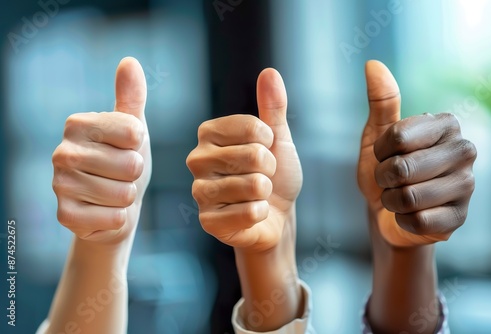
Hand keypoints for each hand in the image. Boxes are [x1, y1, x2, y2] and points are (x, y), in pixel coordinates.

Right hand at [52, 57, 151, 244]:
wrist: (115, 206)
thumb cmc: (124, 163)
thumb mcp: (133, 129)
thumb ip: (131, 98)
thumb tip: (129, 61)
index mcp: (77, 124)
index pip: (134, 132)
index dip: (139, 145)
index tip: (125, 149)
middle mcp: (62, 152)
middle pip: (131, 165)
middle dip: (134, 175)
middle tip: (119, 176)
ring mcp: (60, 185)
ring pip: (124, 193)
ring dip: (126, 197)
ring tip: (111, 193)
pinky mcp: (66, 216)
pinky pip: (115, 217)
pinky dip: (118, 218)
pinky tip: (103, 212)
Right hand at [187, 68, 301, 252]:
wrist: (277, 215)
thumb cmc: (275, 174)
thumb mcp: (277, 138)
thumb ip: (272, 107)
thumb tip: (269, 72)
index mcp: (209, 134)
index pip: (252, 127)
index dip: (269, 141)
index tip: (265, 150)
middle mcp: (197, 159)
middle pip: (254, 155)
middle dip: (270, 169)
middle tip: (262, 176)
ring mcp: (200, 191)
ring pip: (254, 185)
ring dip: (266, 192)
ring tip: (256, 194)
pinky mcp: (207, 221)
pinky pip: (250, 212)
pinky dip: (260, 214)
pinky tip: (251, 214)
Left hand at [357, 60, 476, 246]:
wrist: (387, 210)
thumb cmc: (384, 167)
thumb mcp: (378, 134)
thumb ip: (381, 101)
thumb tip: (372, 64)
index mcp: (445, 124)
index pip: (397, 137)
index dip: (380, 151)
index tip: (385, 155)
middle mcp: (464, 150)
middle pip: (402, 169)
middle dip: (383, 179)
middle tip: (389, 180)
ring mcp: (467, 185)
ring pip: (409, 197)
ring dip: (391, 200)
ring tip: (398, 196)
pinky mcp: (461, 217)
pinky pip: (418, 221)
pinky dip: (403, 220)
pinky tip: (409, 214)